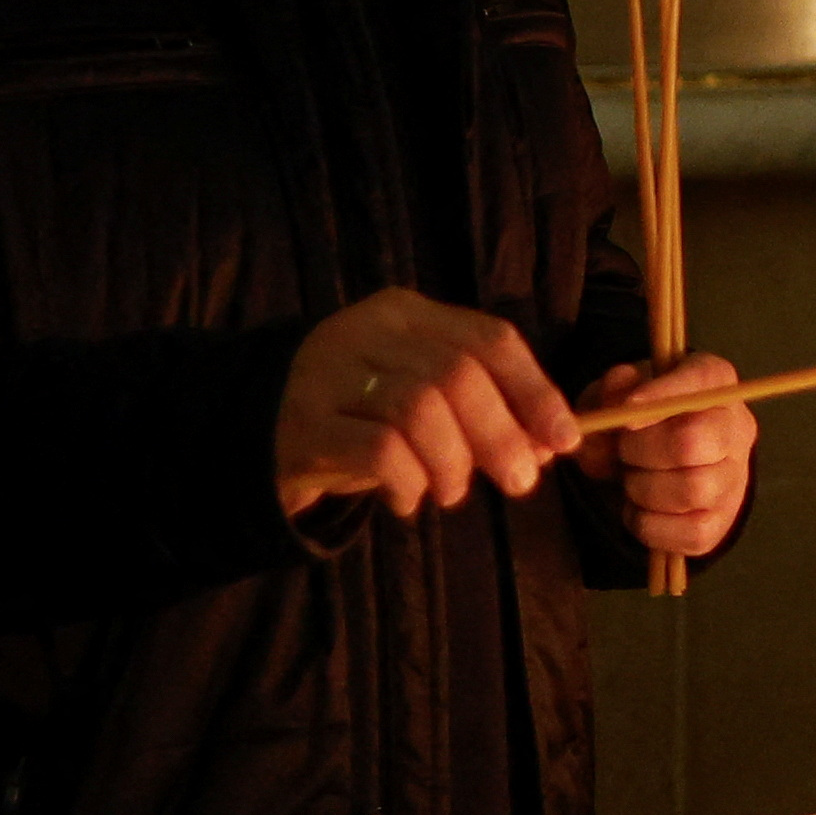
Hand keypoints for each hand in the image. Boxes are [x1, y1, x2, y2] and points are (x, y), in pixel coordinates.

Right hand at [277, 288, 577, 521]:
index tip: (565, 440)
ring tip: (452, 491)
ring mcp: (328, 372)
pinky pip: (379, 451)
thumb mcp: (420, 397)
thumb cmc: (357, 413)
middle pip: (459, 374)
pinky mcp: (302, 423)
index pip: (490, 339)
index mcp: (407, 313)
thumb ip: (480, 410)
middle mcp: (367, 330)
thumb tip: (546, 446)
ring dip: (453, 463)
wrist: (250, 426)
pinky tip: (407, 501)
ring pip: (420, 409)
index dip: (535, 390)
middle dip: (500, 434)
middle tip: (518, 481)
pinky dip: (409, 483)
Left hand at [570, 353, 757, 560]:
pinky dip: (648, 524)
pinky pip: (687, 531)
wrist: (655, 466)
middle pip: (692, 442)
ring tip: (631, 479)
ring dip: (643, 489)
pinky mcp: (721, 521)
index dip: (663, 396)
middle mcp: (736, 426)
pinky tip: (639, 508)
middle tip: (622, 451)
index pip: (703, 380)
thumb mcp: (615, 397)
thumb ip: (610, 395)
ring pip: (691, 489)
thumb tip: (620, 405)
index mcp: (715, 381)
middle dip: (641, 451)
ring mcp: (735, 478)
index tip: (626, 416)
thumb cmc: (637, 421)